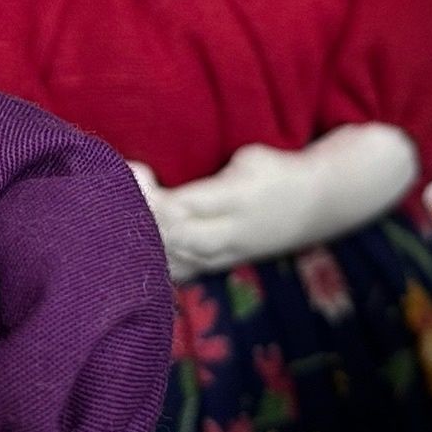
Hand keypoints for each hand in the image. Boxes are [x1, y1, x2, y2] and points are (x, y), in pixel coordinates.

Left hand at [134, 126, 416, 280]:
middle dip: (139, 223)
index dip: (149, 197)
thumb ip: (209, 172)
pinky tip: (131, 250)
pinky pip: (181, 273)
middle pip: (173, 241)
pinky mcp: (221, 266)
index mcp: (236, 199)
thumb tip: (161, 180)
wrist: (319, 205)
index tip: (134, 172)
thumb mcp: (249, 158)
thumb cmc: (276, 171)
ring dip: (142, 246)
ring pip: (174, 262)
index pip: (183, 207)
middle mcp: (230, 234)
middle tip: (112, 196)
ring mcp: (226, 255)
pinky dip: (154, 263)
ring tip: (118, 222)